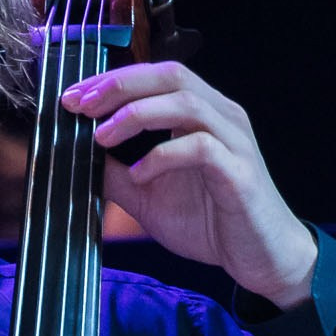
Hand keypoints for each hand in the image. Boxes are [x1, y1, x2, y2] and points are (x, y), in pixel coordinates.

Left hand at [60, 62, 316, 307]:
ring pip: (185, 103)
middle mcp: (221, 116)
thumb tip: (76, 157)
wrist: (262, 259)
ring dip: (136, 115)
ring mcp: (234, 142)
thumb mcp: (149, 197)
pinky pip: (200, 149)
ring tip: (101, 137)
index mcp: (202, 113)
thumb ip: (116, 174)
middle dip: (119, 85)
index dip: (112, 77)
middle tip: (80, 105)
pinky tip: (138, 175)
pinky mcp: (239, 174)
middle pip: (169, 75)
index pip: (155, 75)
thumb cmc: (212, 223)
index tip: (73, 94)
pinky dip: (163, 157)